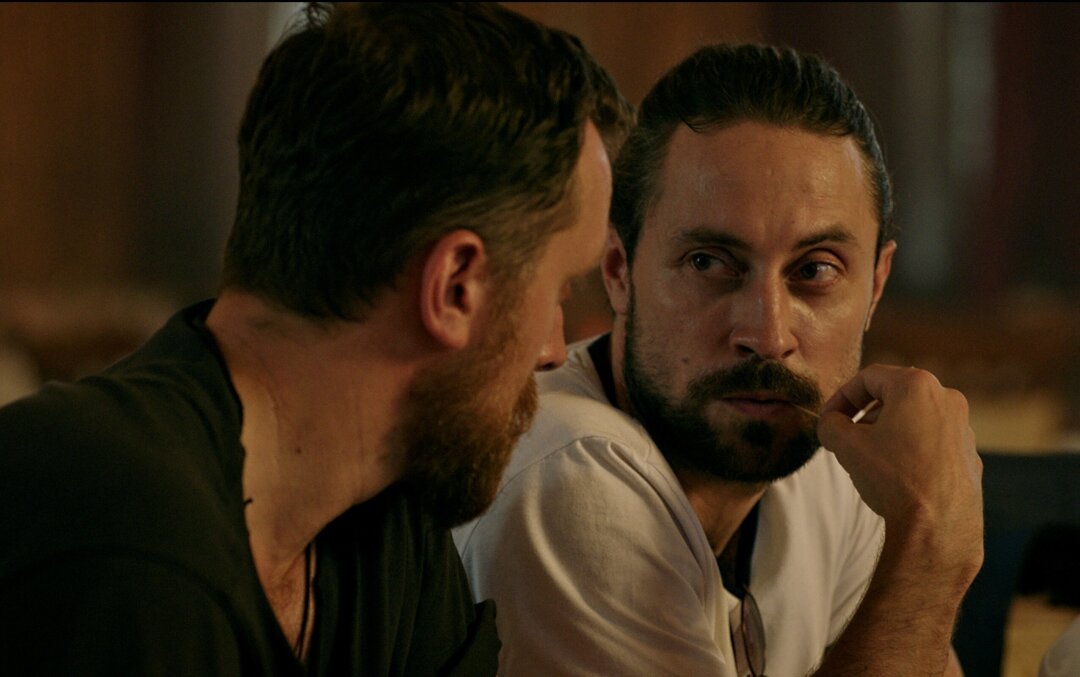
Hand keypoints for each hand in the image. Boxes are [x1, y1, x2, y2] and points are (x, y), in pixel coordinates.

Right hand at [817, 364, 983, 591]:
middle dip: (865, 414)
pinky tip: (897, 474)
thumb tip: (830, 423)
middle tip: (846, 436)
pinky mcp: (969, 454)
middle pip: (895, 395)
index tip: (827, 418)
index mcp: (916, 385)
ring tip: (870, 457)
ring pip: (915, 418)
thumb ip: (830, 424)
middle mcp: (947, 398)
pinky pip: (933, 441)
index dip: (841, 397)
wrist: (937, 526)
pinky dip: (911, 449)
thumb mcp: (845, 445)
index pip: (868, 378)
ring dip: (888, 431)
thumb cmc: (893, 477)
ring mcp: (963, 427)